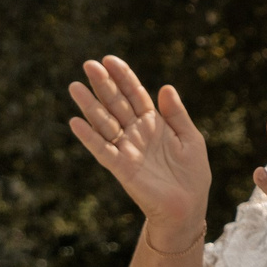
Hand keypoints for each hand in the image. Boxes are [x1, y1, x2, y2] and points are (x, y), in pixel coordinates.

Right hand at [69, 56, 211, 240]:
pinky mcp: (122, 168)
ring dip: (90, 106)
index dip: (123, 77)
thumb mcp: (190, 138)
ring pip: (105, 123)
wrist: (188, 207)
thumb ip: (176, 114)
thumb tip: (165, 87)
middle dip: (104, 84)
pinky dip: (90, 138)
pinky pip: (103, 150)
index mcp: (153, 123)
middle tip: (88, 65)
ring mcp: (127, 149)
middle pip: (116, 104)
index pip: (134, 95)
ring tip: (75, 87)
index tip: (109, 60)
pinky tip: (76, 123)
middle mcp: (136, 133)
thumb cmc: (191, 174)